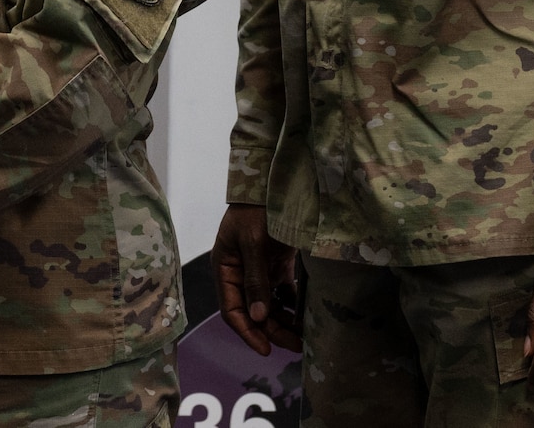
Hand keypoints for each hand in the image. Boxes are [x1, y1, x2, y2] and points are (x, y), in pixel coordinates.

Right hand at [214, 205, 300, 354]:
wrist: (271, 184)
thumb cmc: (255, 211)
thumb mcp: (253, 243)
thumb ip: (255, 280)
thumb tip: (258, 317)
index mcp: (226, 269)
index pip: (232, 310)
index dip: (248, 332)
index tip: (267, 349)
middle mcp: (241, 274)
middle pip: (255, 312)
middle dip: (273, 330)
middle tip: (297, 345)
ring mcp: (259, 270)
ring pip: (270, 305)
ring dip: (285, 321)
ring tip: (305, 334)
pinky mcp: (277, 265)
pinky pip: (284, 293)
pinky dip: (294, 305)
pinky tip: (307, 315)